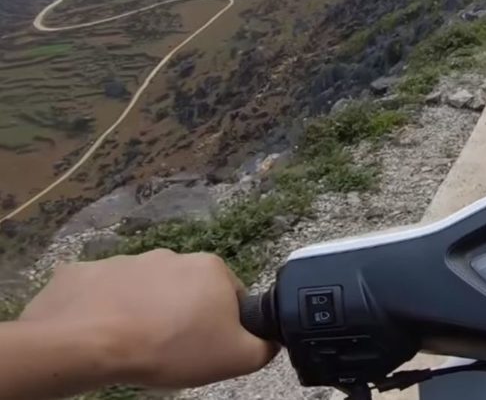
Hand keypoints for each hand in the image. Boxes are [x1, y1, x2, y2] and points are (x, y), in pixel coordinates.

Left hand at [19, 250, 276, 388]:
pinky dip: (104, 311)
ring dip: (144, 312)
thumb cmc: (169, 346)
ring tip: (133, 344)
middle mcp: (172, 256)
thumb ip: (263, 346)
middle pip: (187, 291)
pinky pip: (103, 293)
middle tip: (171, 349)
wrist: (87, 342)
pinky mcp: (86, 272)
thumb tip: (270, 338)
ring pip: (145, 291)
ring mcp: (126, 261)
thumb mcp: (235, 357)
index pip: (230, 297)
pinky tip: (100, 334)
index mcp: (211, 269)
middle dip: (182, 316)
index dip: (222, 326)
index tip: (206, 347)